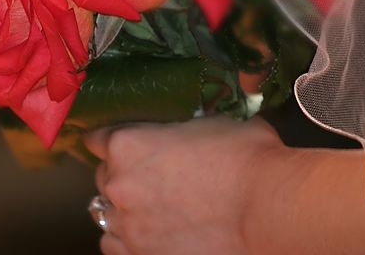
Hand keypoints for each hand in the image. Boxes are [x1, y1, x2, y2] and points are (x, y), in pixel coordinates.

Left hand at [85, 116, 287, 254]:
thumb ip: (188, 126)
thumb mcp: (215, 122)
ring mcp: (129, 226)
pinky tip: (150, 232)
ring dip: (124, 208)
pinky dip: (128, 239)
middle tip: (155, 174)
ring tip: (151, 207)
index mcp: (129, 144)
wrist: (266, 207)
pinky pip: (115, 247)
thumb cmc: (246, 160)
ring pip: (105, 214)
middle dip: (124, 173)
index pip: (98, 138)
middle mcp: (119, 185)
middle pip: (103, 176)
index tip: (128, 142)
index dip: (115, 139)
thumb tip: (195, 127)